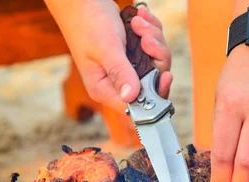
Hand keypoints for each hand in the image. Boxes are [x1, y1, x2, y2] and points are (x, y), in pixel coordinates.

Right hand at [46, 0, 171, 110]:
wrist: (82, 0)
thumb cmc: (87, 23)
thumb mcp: (106, 48)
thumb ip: (120, 72)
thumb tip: (132, 97)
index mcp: (105, 89)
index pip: (136, 105)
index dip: (155, 93)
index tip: (165, 75)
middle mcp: (117, 82)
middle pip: (152, 82)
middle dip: (155, 56)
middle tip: (145, 38)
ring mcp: (126, 67)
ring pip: (156, 62)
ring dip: (153, 39)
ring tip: (138, 23)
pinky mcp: (131, 54)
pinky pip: (152, 47)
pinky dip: (150, 30)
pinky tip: (139, 18)